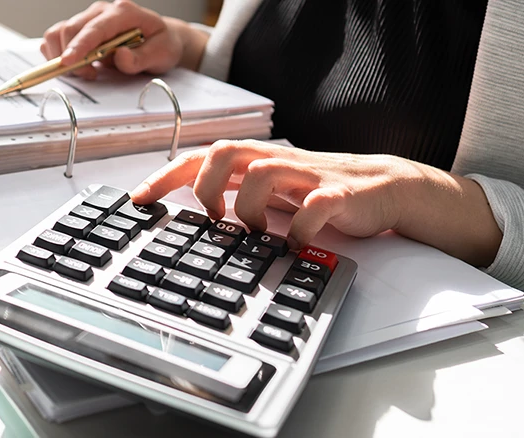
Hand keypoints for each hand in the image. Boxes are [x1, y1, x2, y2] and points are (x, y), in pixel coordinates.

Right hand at [40, 0, 207, 79]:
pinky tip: (77, 63)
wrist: (161, 39)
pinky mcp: (81, 28)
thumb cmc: (162, 44)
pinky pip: (57, 37)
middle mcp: (102, 11)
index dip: (79, 46)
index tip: (67, 62)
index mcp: (123, 12)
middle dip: (72, 57)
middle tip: (90, 75)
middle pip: (71, 29)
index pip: (95, 28)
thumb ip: (141, 58)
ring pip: (59, 32)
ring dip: (63, 55)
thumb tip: (120, 57)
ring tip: (87, 70)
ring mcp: (90, 18)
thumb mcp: (161, 54)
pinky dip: (58, 53)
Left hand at [130, 140, 502, 266]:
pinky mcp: (340, 194)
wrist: (384, 189)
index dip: (167, 175)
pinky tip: (296, 246)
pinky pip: (317, 205)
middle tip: (211, 217)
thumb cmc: (320, 192)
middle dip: (206, 185)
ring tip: (253, 234)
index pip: (202, 157)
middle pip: (227, 151)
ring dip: (249, 208)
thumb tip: (191, 213)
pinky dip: (301, 228)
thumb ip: (236, 194)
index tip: (139, 200)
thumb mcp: (271, 192)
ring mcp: (308, 175)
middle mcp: (278, 162)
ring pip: (265, 172)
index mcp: (258, 161)